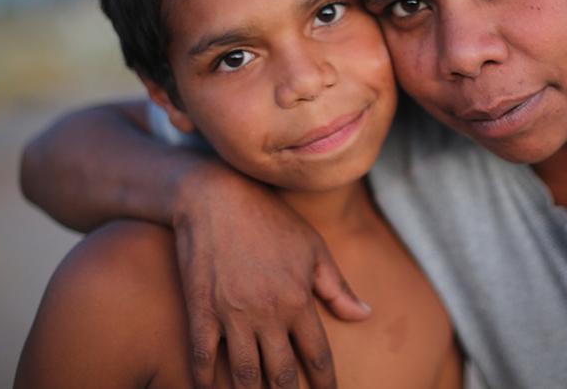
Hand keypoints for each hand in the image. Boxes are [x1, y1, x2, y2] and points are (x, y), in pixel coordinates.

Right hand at [172, 160, 370, 387]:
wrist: (216, 196)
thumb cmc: (270, 218)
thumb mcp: (312, 247)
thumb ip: (338, 287)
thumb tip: (365, 315)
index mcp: (299, 299)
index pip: (317, 356)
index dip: (325, 384)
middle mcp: (268, 313)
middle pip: (283, 375)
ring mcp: (232, 314)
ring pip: (246, 375)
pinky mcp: (200, 310)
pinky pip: (203, 359)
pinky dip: (206, 383)